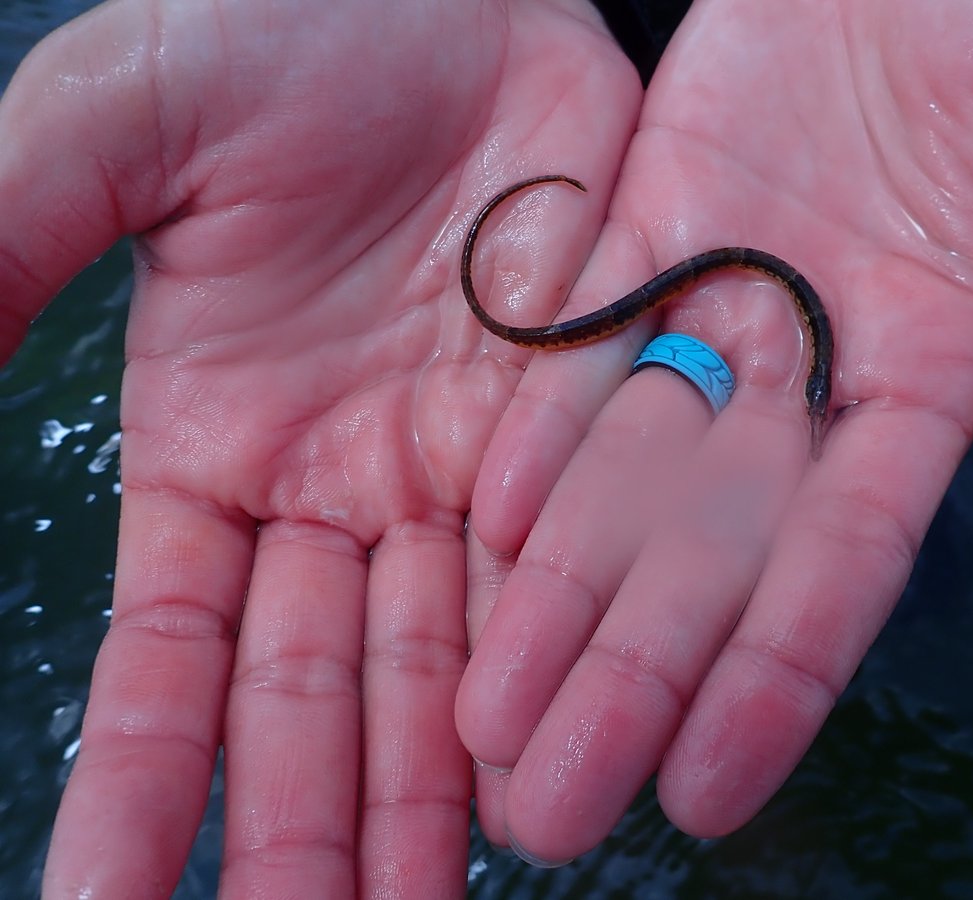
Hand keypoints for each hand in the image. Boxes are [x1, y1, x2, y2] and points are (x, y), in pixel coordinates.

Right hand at [0, 0, 639, 894]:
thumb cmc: (296, 29)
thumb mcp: (126, 126)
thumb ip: (9, 241)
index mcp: (216, 448)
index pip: (169, 658)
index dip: (138, 786)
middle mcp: (340, 490)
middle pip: (318, 702)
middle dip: (307, 837)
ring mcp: (462, 473)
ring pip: (446, 670)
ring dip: (432, 800)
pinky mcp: (574, 436)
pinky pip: (564, 578)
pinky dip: (551, 674)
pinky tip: (541, 774)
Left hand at [456, 0, 972, 863]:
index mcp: (928, 376)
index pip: (840, 561)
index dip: (774, 678)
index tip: (706, 792)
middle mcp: (806, 374)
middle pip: (706, 556)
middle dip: (628, 682)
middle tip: (548, 809)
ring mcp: (715, 311)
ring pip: (622, 480)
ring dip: (553, 597)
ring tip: (484, 713)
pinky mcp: (643, 236)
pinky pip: (581, 351)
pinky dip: (533, 435)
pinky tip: (485, 528)